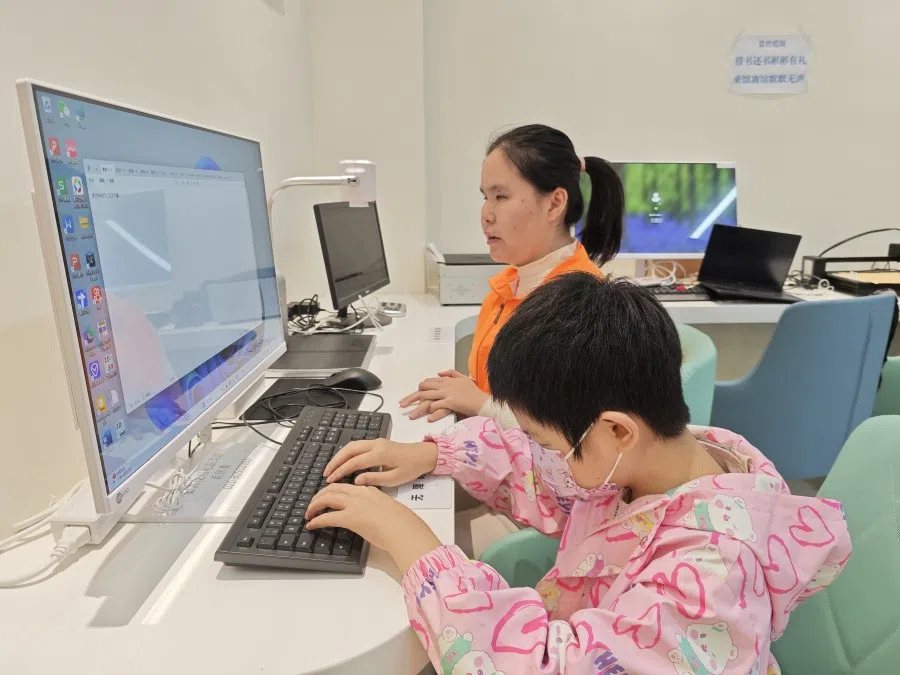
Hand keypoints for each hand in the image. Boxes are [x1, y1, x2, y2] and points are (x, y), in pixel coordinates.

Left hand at [305, 484, 440, 571]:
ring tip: (309, 513)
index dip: (333, 491)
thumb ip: (375, 509)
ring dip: (315, 505)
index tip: (328, 497)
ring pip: (326, 498)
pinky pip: (327, 517)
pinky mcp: (349, 517)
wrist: (404, 529)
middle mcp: (360, 493)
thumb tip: (369, 517)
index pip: (346, 486)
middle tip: (313, 504)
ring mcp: (354, 504)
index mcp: (370, 490)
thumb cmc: (401, 524)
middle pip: (333, 488)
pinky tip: (312, 524)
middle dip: (320, 495)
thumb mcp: (387, 509)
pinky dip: (316, 520)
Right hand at [324, 438, 437, 487]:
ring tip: (331, 468)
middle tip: (326, 473)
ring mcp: (377, 441)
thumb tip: (356, 480)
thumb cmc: (412, 468)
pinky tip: (343, 461)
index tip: (330, 479)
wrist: (424, 455)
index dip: (340, 471)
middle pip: (349, 449)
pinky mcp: (378, 442)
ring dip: (340, 455)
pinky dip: (347, 453)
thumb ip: (374, 479)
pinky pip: (358, 445)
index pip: (354, 462)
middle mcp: (376, 444)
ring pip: (352, 445)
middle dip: (335, 461)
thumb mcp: (395, 479)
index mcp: (380, 454)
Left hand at [399, 370, 488, 421]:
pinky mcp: (452, 402)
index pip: (428, 382)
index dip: (418, 389)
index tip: (411, 396)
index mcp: (447, 380)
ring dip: (418, 408)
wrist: (484, 402)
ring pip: (428, 398)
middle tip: (403, 405)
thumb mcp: (464, 379)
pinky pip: (438, 406)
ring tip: (411, 416)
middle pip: (424, 389)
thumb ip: (451, 374)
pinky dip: (432, 413)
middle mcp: (445, 385)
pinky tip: (428, 419)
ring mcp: (448, 393)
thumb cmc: (475, 393)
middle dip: (412, 397)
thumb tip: (439, 373)